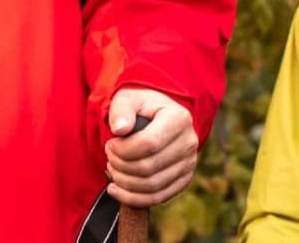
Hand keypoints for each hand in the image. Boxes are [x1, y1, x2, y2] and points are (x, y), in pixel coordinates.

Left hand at [102, 88, 198, 206]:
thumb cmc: (140, 107)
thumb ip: (121, 110)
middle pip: (149, 167)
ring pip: (152, 185)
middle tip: (109, 156)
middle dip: (120, 165)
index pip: (149, 143)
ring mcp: (189, 163)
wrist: (158, 117)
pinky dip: (133, 198)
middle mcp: (189, 142)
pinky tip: (116, 189)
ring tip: (112, 169)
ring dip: (124, 182)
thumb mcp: (128, 99)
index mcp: (179, 119)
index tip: (110, 144)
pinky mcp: (184, 180)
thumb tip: (119, 129)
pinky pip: (158, 197)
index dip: (123, 150)